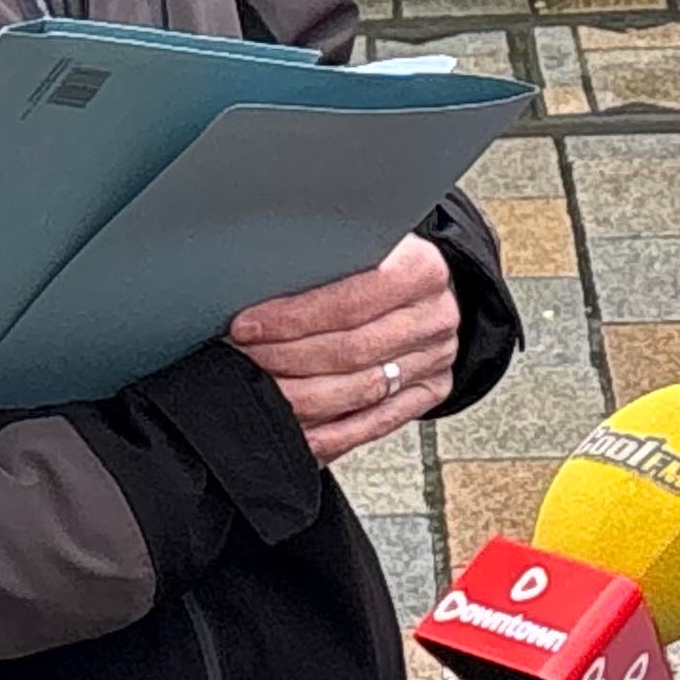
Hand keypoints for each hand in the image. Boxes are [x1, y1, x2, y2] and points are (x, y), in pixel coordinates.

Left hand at [229, 232, 461, 462]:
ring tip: (261, 392)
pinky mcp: (431, 391)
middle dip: (287, 359)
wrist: (427, 290)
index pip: (350, 302)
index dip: (293, 319)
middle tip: (244, 359)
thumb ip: (324, 263)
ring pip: (361, 390)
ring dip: (302, 398)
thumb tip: (258, 287)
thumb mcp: (362, 245)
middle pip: (352, 350)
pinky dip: (332, 434)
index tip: (247, 327)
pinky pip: (377, 423)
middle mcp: (434, 317)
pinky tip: (299, 432)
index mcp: (422, 271)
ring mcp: (436, 359)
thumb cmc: (384, 264)